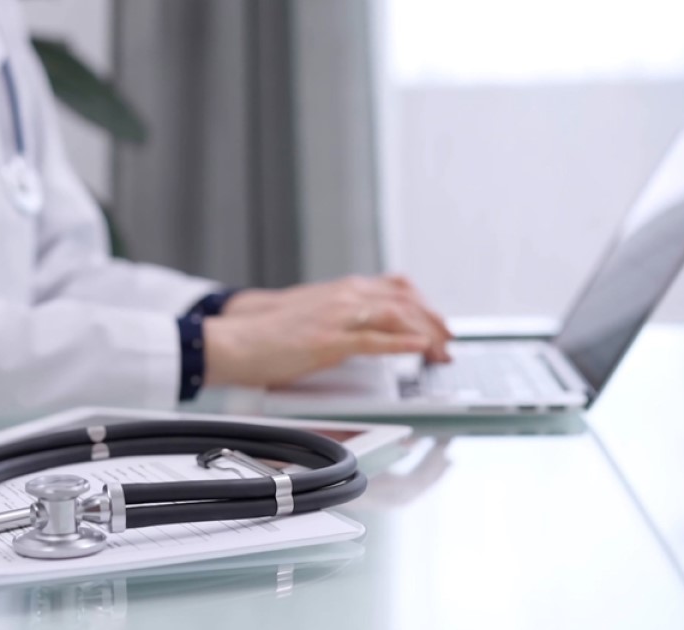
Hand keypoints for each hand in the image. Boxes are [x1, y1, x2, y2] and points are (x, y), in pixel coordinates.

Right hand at [222, 274, 451, 362]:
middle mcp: (345, 296)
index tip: (437, 324)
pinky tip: (419, 350)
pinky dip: (403, 343)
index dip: (424, 307)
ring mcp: (337, 316)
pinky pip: (374, 340)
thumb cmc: (266, 333)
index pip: (397, 289)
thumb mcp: (311, 314)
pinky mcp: (328, 341)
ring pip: (397, 316)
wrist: (235, 339)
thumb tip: (363, 329)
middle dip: (434, 321)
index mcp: (342, 290)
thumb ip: (340, 317)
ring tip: (441, 351)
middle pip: (406, 300)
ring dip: (426, 334)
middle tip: (448, 341)